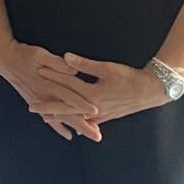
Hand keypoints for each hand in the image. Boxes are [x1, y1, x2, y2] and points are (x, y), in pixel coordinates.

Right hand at [0, 40, 102, 141]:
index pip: (68, 95)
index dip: (81, 103)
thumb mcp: (40, 54)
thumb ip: (57, 63)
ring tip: (90, 135)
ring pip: (61, 118)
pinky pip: (49, 118)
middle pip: (67, 113)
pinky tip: (68, 135)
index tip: (96, 111)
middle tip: (97, 136)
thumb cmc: (24, 54)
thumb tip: (73, 70)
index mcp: (47, 83)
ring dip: (76, 127)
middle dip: (83, 125)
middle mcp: (44, 96)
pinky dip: (59, 127)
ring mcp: (40, 101)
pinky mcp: (36, 102)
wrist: (5, 59)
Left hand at [32, 53, 167, 125]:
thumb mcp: (107, 68)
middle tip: (31, 107)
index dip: (51, 81)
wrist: (151, 90)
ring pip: (76, 116)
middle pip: (66, 108)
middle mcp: (95, 108)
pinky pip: (89, 121)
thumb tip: (65, 58)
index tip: (37, 76)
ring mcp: (101, 114)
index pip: (66, 87)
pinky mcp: (108, 116)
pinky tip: (74, 126)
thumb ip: (85, 65)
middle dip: (48, 107)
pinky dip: (79, 122)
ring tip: (46, 118)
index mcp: (92, 95)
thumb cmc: (130, 77)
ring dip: (61, 116)